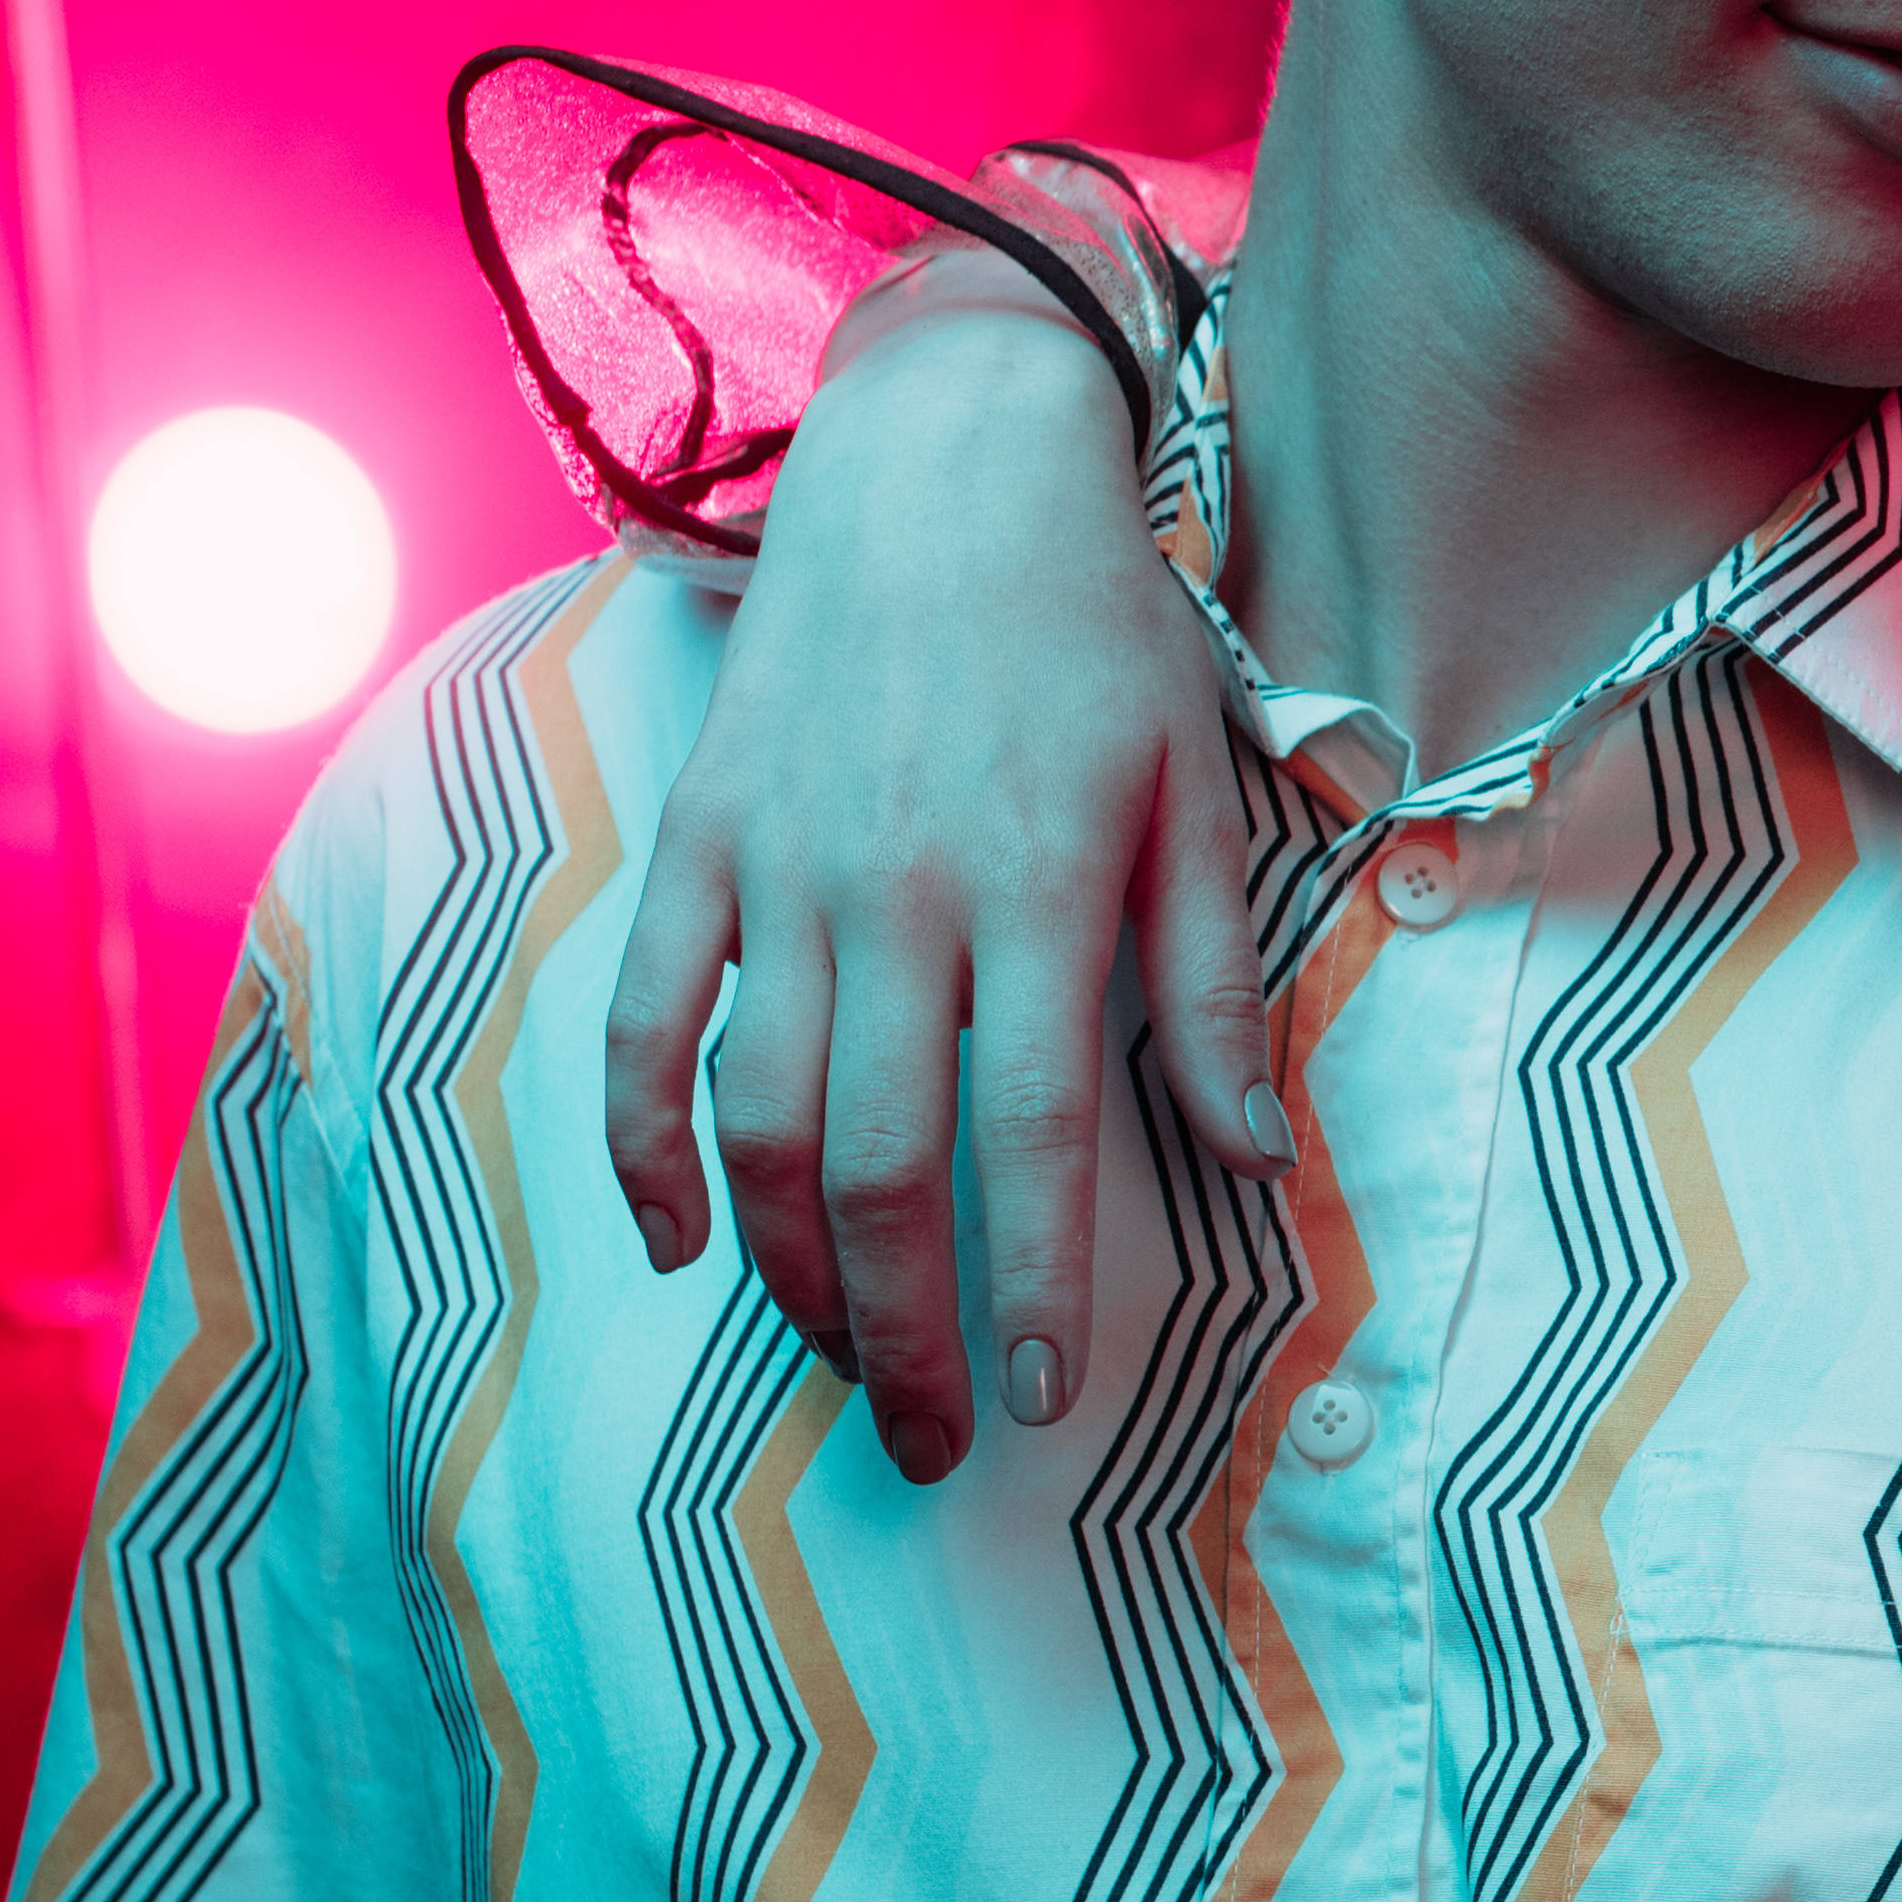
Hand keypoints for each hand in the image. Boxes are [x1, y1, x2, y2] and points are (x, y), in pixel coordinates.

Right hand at [598, 240, 1286, 1479]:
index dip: (1038, 1287)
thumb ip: (1209, 980)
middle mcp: (892, 891)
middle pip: (881, 1164)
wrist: (941, 463)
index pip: (1031, 1133)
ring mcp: (778, 869)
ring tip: (841, 1357)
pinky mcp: (697, 842)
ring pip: (758, 1119)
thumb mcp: (1197, 788)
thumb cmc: (1094, 632)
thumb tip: (1256, 1155)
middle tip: (932, 1438)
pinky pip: (646, 1021)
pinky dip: (644, 1145)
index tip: (1048, 1403)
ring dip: (790, 1267)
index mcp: (1033, 884)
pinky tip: (682, 1241)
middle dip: (902, 1327)